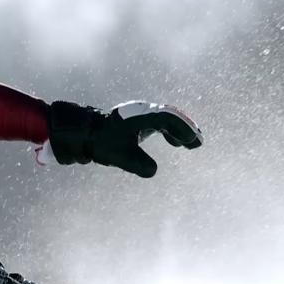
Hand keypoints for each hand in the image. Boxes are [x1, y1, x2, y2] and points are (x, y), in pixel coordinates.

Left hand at [46, 100, 203, 176]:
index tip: (192, 142)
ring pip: (166, 118)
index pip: (167, 119)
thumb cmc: (102, 143)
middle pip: (170, 115)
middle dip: (185, 128)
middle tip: (197, 142)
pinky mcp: (138, 119)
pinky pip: (160, 121)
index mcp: (140, 117)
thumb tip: (153, 171)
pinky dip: (170, 130)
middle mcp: (142, 112)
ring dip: (179, 129)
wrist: (86, 132)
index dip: (182, 129)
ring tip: (191, 144)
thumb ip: (138, 165)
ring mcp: (141, 114)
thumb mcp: (120, 157)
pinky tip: (174, 143)